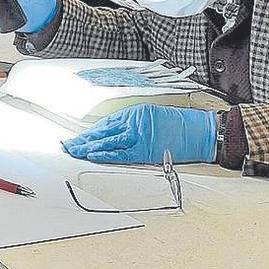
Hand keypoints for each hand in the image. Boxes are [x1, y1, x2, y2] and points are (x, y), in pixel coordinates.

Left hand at [63, 103, 217, 163]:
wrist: (201, 131)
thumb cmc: (180, 125)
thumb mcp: (153, 117)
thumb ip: (133, 125)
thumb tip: (113, 135)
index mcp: (134, 113)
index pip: (105, 123)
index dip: (90, 132)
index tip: (77, 138)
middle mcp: (134, 122)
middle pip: (103, 131)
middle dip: (83, 139)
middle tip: (68, 145)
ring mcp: (139, 135)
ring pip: (108, 141)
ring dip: (89, 147)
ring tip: (74, 151)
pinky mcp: (145, 149)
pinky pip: (121, 154)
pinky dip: (106, 154)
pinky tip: (92, 155)